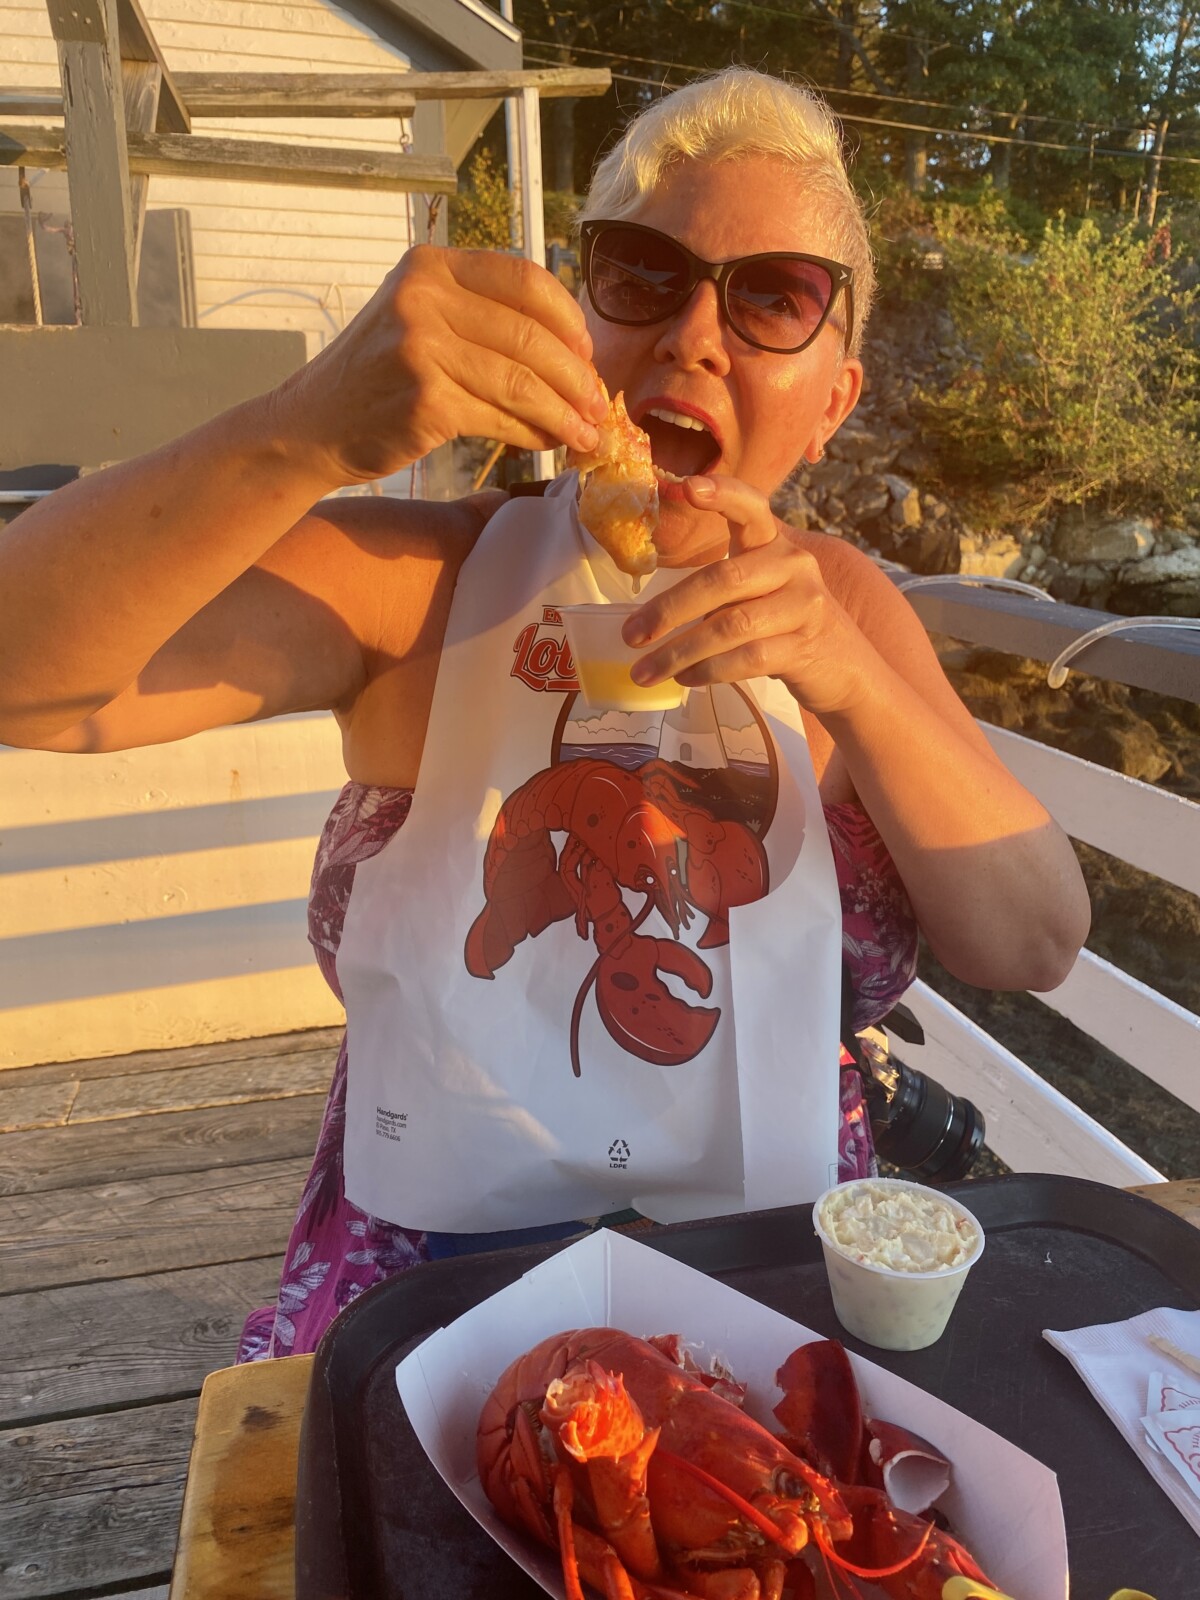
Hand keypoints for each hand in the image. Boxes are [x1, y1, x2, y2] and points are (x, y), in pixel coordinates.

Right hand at [269, 246, 609, 486]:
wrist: (312, 426)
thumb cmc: (376, 379)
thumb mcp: (416, 317)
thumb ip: (477, 314)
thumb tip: (568, 347)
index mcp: (431, 267)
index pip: (524, 279)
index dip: (568, 319)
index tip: (587, 353)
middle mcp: (424, 298)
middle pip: (530, 336)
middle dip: (576, 376)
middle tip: (598, 403)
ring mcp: (422, 349)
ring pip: (521, 381)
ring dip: (563, 413)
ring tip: (585, 432)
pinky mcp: (426, 402)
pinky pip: (501, 418)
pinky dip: (533, 434)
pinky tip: (548, 444)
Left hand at [622, 476, 870, 716]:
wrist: (843, 666)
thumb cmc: (782, 623)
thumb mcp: (758, 590)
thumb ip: (719, 587)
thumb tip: (647, 618)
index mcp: (774, 543)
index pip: (752, 507)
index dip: (722, 494)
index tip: (686, 487)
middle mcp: (794, 565)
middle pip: (723, 580)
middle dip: (669, 610)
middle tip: (630, 635)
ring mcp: (804, 606)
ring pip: (730, 626)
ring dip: (679, 653)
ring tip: (645, 671)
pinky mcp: (805, 646)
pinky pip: (747, 659)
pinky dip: (708, 671)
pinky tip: (684, 679)